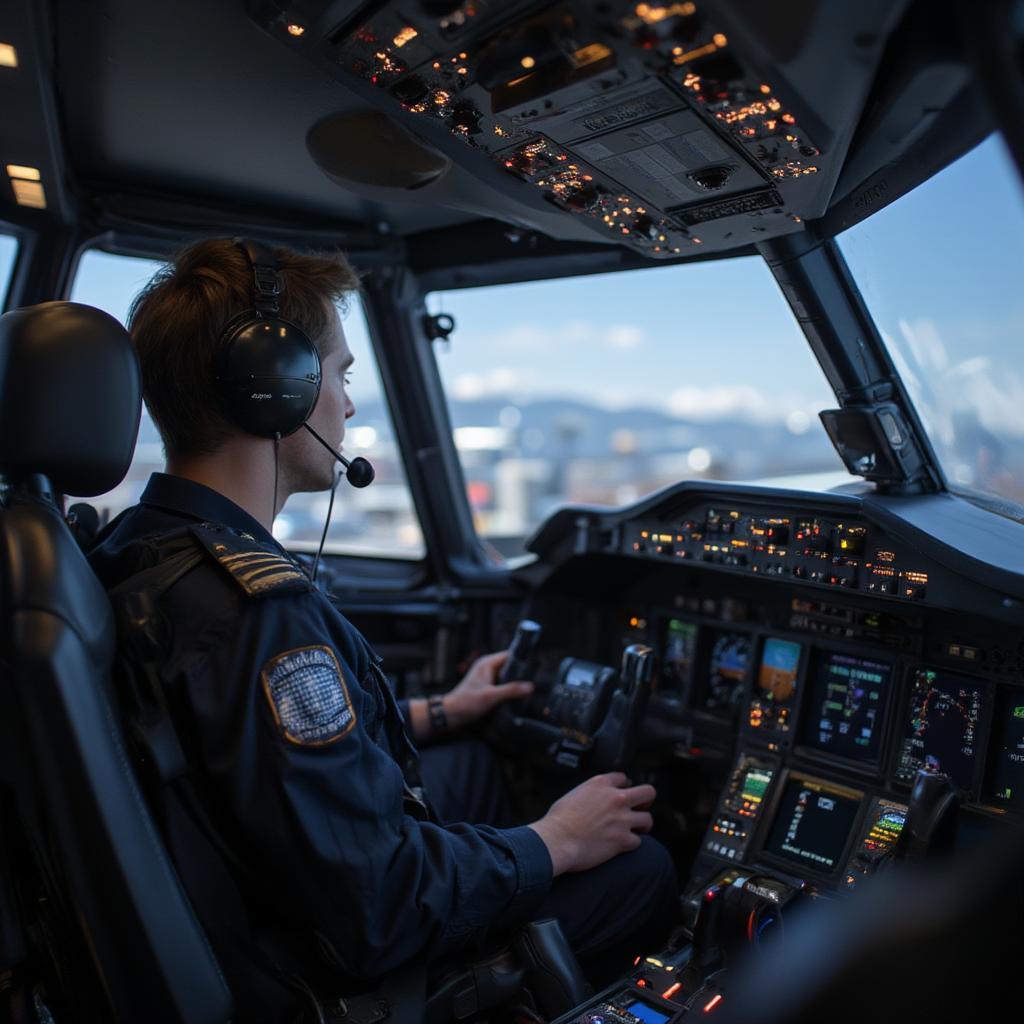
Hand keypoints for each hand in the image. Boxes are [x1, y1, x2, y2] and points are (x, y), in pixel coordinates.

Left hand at [443, 650, 533, 729]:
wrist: (450, 714)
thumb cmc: (466, 703)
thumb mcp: (491, 696)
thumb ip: (511, 690)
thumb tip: (530, 686)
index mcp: (487, 663)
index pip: (510, 655)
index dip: (522, 660)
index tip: (534, 667)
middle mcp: (487, 668)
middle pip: (510, 666)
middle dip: (520, 674)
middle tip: (531, 683)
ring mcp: (486, 677)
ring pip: (507, 676)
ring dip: (514, 683)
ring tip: (525, 691)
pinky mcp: (486, 687)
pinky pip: (502, 685)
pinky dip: (508, 690)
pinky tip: (515, 697)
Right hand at [529, 773, 655, 875]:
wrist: (557, 840)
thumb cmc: (558, 820)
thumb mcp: (574, 794)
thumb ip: (590, 793)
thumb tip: (595, 799)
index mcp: (600, 783)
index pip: (623, 778)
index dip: (623, 787)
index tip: (620, 796)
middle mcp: (615, 798)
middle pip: (647, 792)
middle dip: (645, 801)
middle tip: (639, 809)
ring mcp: (621, 819)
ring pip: (647, 819)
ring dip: (641, 825)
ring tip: (635, 830)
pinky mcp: (623, 840)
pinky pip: (638, 841)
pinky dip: (631, 843)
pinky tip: (623, 844)